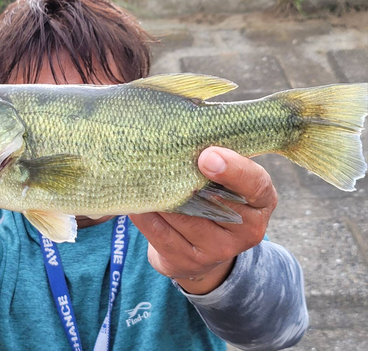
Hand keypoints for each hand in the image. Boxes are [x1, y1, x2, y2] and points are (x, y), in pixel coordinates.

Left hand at [130, 147, 276, 294]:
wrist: (205, 249)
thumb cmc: (216, 198)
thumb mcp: (229, 180)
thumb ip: (219, 160)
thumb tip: (187, 134)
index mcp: (261, 202)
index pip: (255, 184)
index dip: (233, 170)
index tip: (206, 156)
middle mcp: (246, 230)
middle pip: (212, 201)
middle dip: (183, 179)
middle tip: (160, 157)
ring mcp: (217, 251)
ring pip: (182, 218)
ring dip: (159, 195)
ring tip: (141, 173)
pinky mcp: (188, 262)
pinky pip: (160, 234)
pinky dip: (145, 214)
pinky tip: (135, 199)